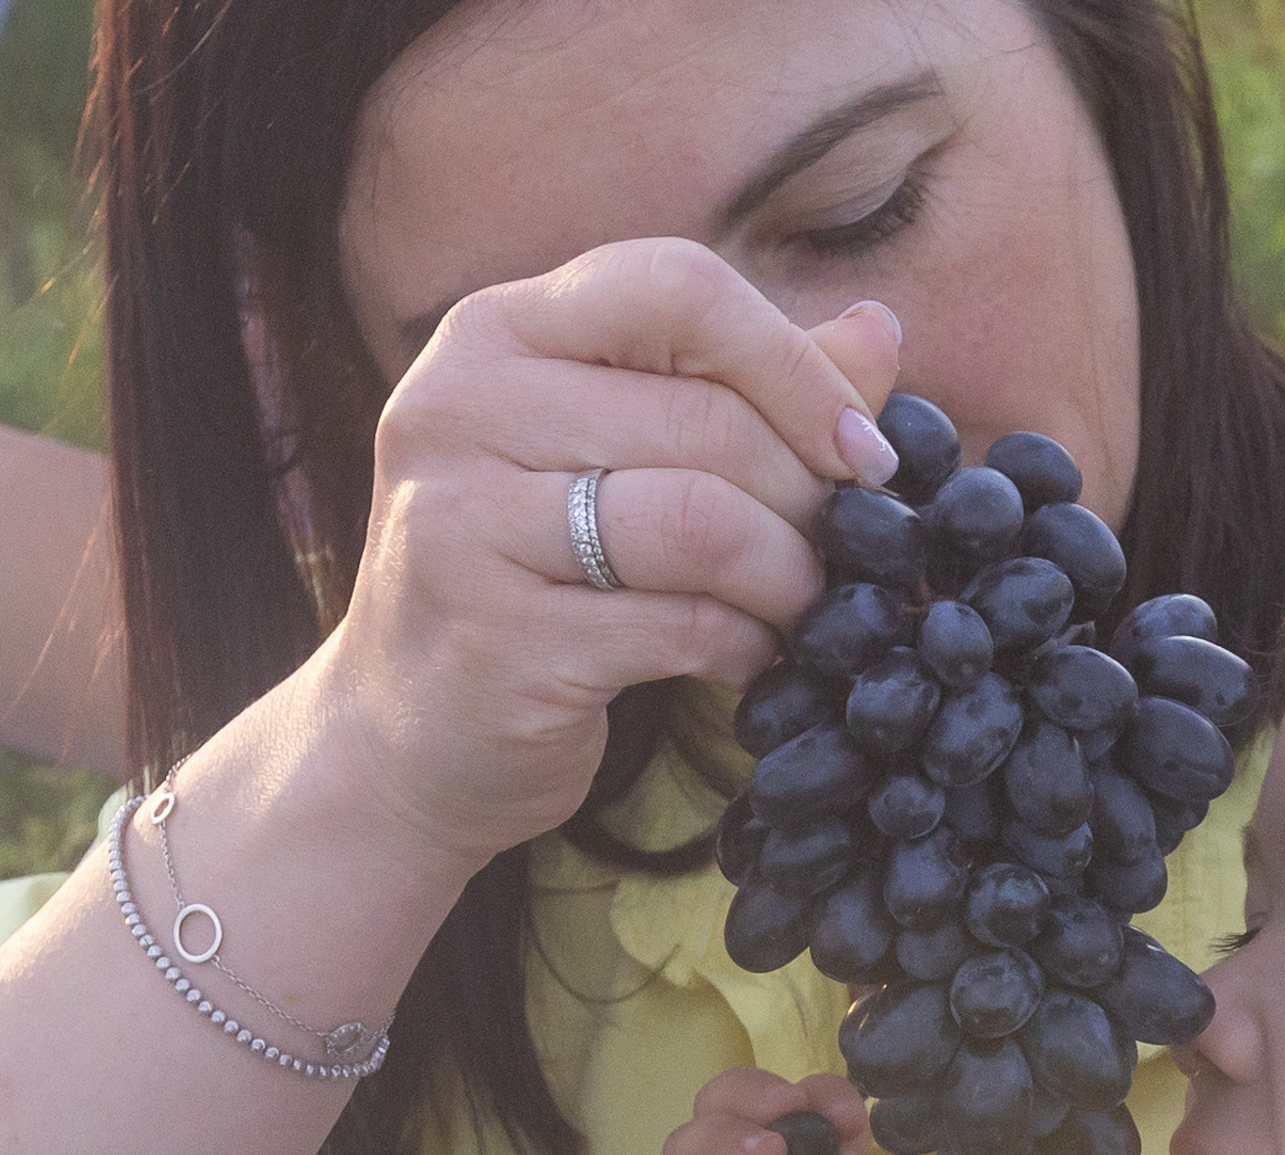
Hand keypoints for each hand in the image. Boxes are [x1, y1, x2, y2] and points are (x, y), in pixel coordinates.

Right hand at [290, 240, 902, 881]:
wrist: (406, 736)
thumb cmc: (534, 582)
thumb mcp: (621, 459)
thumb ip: (742, 392)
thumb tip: (878, 331)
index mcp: (495, 331)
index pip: (677, 287)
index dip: (795, 365)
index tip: (863, 453)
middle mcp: (458, 406)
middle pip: (706, 420)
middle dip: (808, 499)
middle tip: (846, 558)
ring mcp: (463, 522)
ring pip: (700, 521)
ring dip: (789, 577)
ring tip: (805, 609)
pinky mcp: (495, 637)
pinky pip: (677, 626)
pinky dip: (745, 646)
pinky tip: (752, 660)